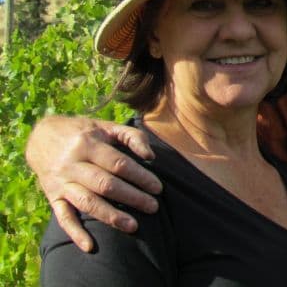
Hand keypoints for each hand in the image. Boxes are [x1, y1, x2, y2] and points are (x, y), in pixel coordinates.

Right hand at [25, 115, 162, 251]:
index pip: (119, 164)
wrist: (42, 137)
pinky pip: (63, 217)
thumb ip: (132, 137)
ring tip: (133, 226)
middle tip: (153, 207)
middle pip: (105, 185)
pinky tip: (90, 246)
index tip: (158, 188)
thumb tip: (151, 157)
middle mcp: (73, 164)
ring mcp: (61, 183)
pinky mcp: (52, 197)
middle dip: (132, 197)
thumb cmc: (84, 132)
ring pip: (87, 203)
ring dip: (111, 216)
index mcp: (88, 144)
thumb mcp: (107, 126)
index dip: (140, 176)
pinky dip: (75, 233)